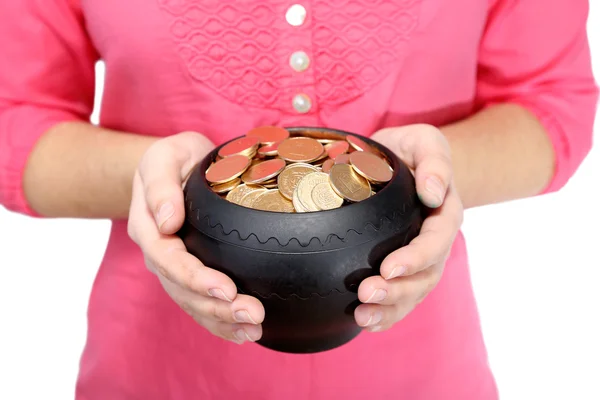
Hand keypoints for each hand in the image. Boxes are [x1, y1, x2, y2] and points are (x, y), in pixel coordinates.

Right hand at [127, 132, 264, 343]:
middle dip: (217, 307)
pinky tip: (242, 334)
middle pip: (182, 289)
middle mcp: (158, 251)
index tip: (227, 289)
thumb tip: (167, 222)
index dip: (195, 278)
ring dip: (222, 320)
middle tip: (253, 315)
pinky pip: (200, 303)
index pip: (168, 259)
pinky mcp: (189, 272)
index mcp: (148, 225)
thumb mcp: (165, 156)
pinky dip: (220, 322)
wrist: (177, 166)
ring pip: (192, 302)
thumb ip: (161, 185)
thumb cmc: (175, 157)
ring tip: (253, 330)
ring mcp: (173, 266)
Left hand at [354, 124, 463, 331]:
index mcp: (444, 212)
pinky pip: (399, 297)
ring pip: (413, 292)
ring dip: (390, 308)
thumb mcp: (425, 141)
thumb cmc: (410, 149)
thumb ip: (434, 160)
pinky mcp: (400, 267)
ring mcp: (418, 258)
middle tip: (367, 294)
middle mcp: (434, 241)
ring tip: (363, 316)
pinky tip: (366, 322)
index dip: (416, 257)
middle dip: (398, 290)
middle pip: (425, 275)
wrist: (399, 160)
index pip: (436, 240)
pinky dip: (385, 314)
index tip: (388, 267)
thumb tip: (433, 193)